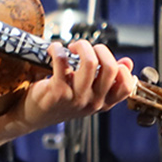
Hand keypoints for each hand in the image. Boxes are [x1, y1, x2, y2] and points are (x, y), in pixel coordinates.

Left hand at [16, 39, 135, 131]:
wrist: (34, 115)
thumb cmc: (62, 101)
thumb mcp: (90, 94)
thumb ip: (108, 80)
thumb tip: (127, 63)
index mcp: (104, 102)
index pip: (126, 85)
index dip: (122, 68)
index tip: (106, 60)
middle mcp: (93, 102)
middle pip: (111, 68)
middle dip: (100, 49)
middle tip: (86, 48)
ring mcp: (76, 98)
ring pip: (89, 62)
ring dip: (81, 46)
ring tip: (72, 47)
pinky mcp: (58, 91)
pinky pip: (62, 60)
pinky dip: (57, 48)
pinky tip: (54, 49)